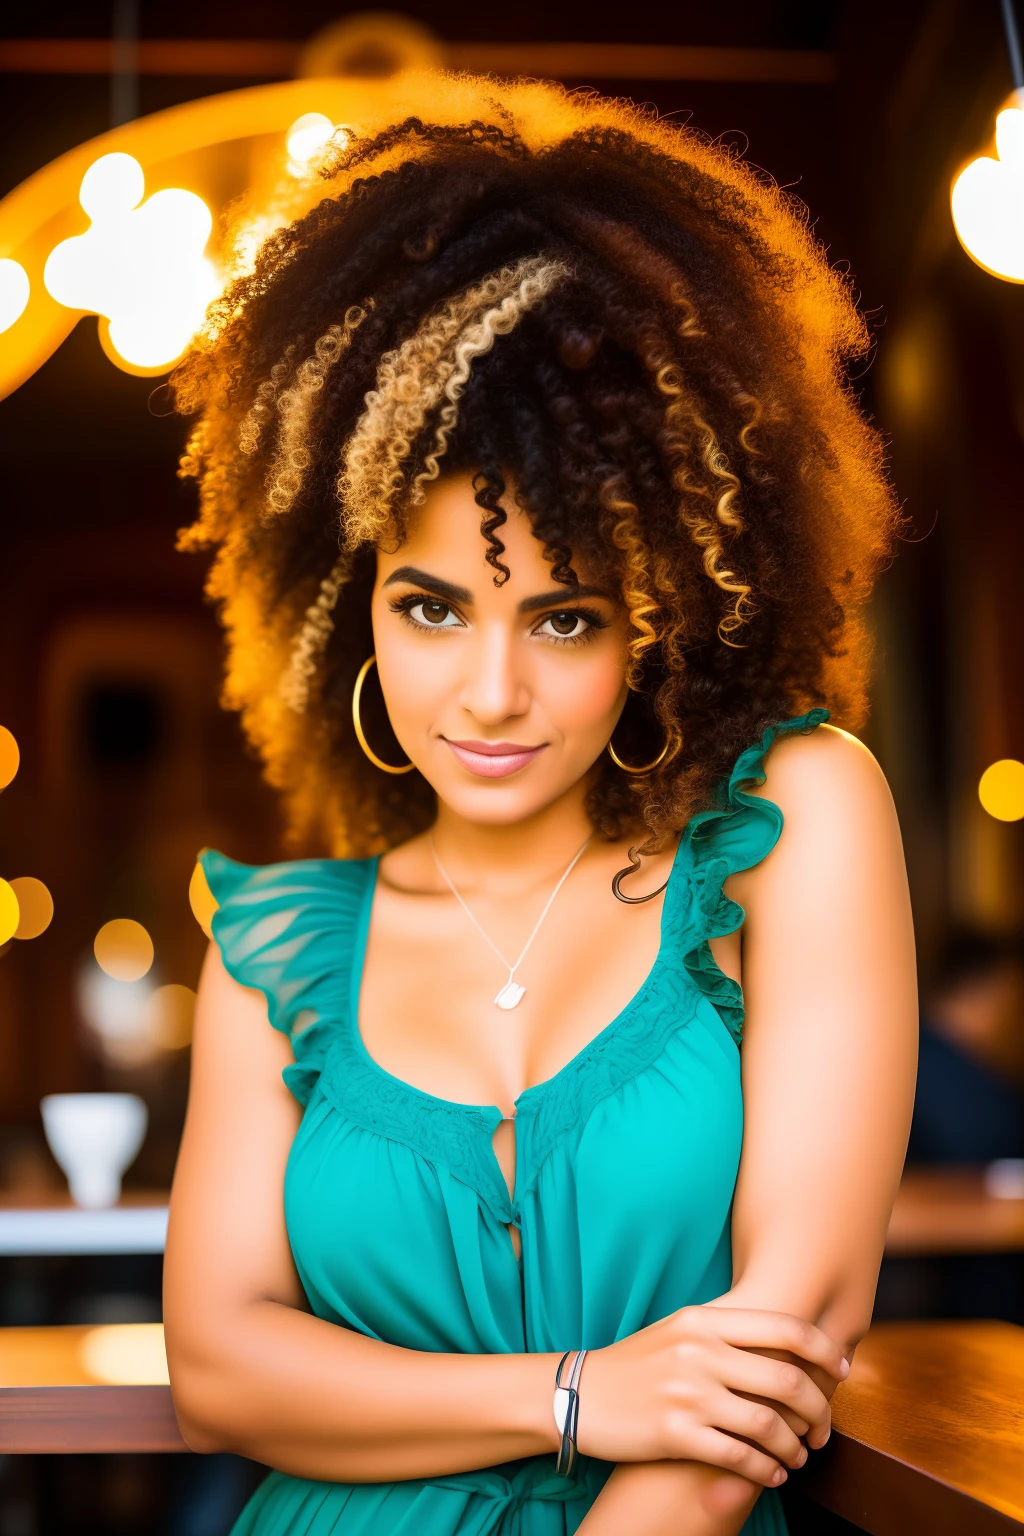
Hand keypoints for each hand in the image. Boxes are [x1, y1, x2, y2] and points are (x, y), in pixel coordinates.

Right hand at [575, 1305, 848, 1488]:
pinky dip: (764, 1471)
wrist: (576, 1393)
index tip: (840, 1371)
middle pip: (787, 1380)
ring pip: (768, 1424)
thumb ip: (725, 1333)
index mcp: (704, 1320)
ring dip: (793, 1447)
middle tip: (822, 1431)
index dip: (823, 1350)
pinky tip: (771, 1475)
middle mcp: (699, 1352)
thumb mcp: (678, 1332)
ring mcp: (687, 1392)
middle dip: (817, 1411)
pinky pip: (739, 1457)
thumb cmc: (635, 1364)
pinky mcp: (675, 1433)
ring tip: (797, 1458)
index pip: (784, 1328)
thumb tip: (785, 1347)